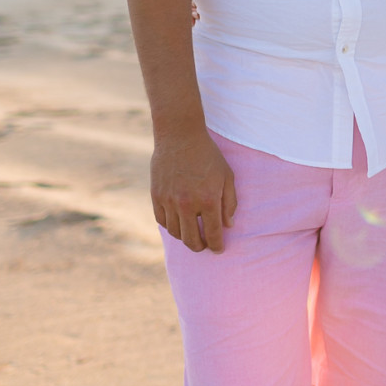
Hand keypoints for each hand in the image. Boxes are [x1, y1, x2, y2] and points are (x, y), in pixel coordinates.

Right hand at [150, 131, 236, 251]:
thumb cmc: (208, 156)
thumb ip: (229, 203)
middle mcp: (187, 204)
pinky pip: (162, 221)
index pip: (213, 234)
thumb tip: (227, 226)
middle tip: (205, 246)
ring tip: (192, 234)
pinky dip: (171, 226)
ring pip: (175, 233)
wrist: (180, 136)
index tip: (219, 249)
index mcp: (208, 200)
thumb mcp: (227, 176)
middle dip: (200, 247)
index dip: (217, 246)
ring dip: (185, 238)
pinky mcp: (156, 196)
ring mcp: (169, 201)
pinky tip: (178, 223)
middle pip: (191, 240)